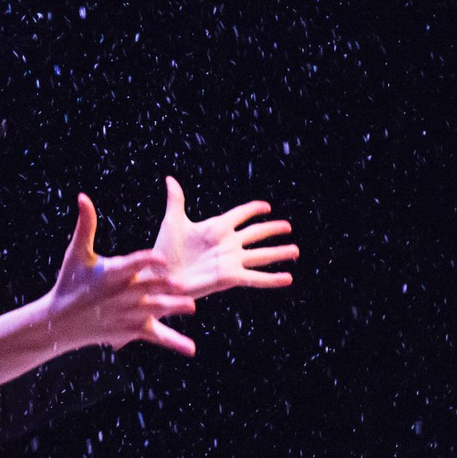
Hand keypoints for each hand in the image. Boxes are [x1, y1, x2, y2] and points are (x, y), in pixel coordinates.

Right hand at [49, 193, 197, 356]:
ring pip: (153, 311)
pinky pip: (155, 336)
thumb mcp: (76, 252)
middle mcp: (119, 296)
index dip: (145, 261)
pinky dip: (173, 342)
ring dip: (171, 309)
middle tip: (181, 283)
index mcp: (109, 274)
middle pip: (145, 289)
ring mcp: (127, 315)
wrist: (61, 320)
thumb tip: (82, 196)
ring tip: (190, 306)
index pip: (130, 265)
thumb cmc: (70, 281)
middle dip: (162, 287)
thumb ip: (85, 224)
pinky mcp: (131, 330)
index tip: (160, 256)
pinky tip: (190, 348)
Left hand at [151, 176, 298, 298]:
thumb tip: (170, 178)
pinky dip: (272, 279)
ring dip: (278, 252)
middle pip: (255, 233)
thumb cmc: (164, 249)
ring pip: (260, 255)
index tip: (266, 206)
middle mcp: (227, 243)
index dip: (252, 209)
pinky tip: (288, 278)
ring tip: (295, 250)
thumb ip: (176, 200)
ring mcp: (230, 260)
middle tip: (288, 226)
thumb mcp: (172, 222)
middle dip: (271, 229)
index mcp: (215, 227)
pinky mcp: (230, 278)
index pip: (239, 214)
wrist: (161, 275)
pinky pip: (255, 278)